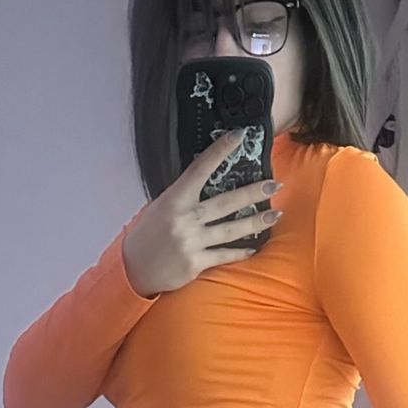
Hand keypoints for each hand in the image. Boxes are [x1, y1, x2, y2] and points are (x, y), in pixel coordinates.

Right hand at [122, 130, 282, 296]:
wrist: (133, 270)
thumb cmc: (146, 236)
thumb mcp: (160, 208)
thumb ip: (183, 197)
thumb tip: (207, 182)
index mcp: (173, 200)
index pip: (200, 169)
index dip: (220, 151)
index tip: (238, 137)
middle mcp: (184, 219)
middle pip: (225, 202)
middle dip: (253, 193)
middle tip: (274, 185)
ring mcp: (190, 242)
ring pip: (230, 230)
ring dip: (256, 222)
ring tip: (275, 215)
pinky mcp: (195, 263)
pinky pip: (224, 255)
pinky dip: (240, 252)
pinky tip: (254, 247)